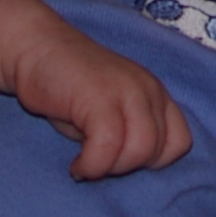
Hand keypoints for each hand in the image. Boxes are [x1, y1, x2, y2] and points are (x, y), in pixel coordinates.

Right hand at [14, 29, 191, 178]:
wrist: (35, 48)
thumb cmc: (69, 88)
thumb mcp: (110, 113)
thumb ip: (130, 134)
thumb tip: (135, 168)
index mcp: (156, 94)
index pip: (180, 142)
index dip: (152, 161)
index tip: (119, 160)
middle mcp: (148, 90)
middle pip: (157, 151)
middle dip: (125, 168)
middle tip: (97, 162)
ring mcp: (127, 90)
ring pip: (138, 151)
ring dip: (109, 168)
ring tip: (86, 164)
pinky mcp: (100, 96)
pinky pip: (108, 146)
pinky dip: (91, 165)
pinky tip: (76, 166)